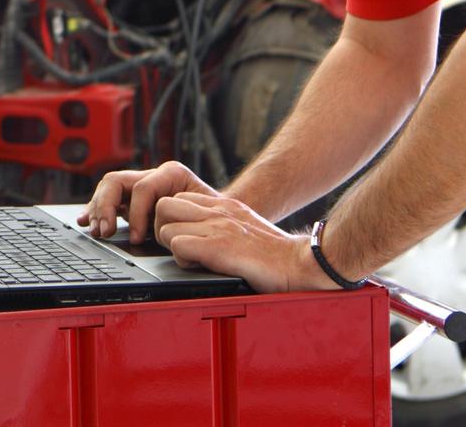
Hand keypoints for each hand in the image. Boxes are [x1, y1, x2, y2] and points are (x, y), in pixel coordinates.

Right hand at [78, 159, 217, 239]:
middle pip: (116, 181)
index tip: (136, 239)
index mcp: (172, 173)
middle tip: (104, 231)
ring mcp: (141, 185)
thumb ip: (189, 217)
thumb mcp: (209, 213)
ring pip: (108, 188)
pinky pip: (109, 199)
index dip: (135, 214)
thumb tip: (167, 231)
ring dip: (97, 209)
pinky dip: (96, 210)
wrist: (223, 216)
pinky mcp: (134, 199)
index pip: (142, 188)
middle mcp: (153, 175)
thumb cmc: (218, 215)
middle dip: (105, 206)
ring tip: (96, 230)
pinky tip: (85, 220)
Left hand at [151, 191, 333, 293]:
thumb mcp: (245, 226)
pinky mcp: (218, 247)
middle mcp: (216, 211)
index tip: (184, 237)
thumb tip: (200, 236)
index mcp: (223, 204)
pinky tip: (202, 267)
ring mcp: (216, 227)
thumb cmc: (276, 253)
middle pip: (163, 206)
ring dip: (172, 246)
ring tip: (193, 259)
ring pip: (165, 227)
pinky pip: (178, 247)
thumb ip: (222, 224)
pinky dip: (183, 260)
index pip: (177, 199)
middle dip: (163, 229)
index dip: (174, 219)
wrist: (302, 262)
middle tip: (180, 248)